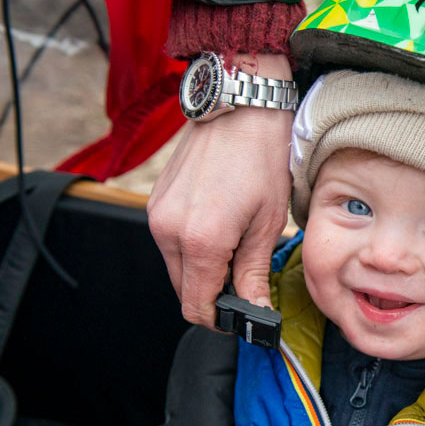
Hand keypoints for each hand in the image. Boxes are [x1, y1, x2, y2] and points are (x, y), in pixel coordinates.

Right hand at [148, 54, 292, 327]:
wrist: (240, 106)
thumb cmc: (262, 157)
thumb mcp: (268, 222)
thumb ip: (253, 273)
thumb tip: (254, 311)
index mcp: (201, 241)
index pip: (197, 306)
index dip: (220, 319)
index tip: (242, 315)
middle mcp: (168, 231)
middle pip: (184, 290)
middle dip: (213, 294)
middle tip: (247, 280)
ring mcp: (157, 214)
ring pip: (177, 268)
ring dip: (204, 270)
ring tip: (238, 245)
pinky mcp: (156, 202)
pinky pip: (171, 242)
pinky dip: (193, 247)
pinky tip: (221, 227)